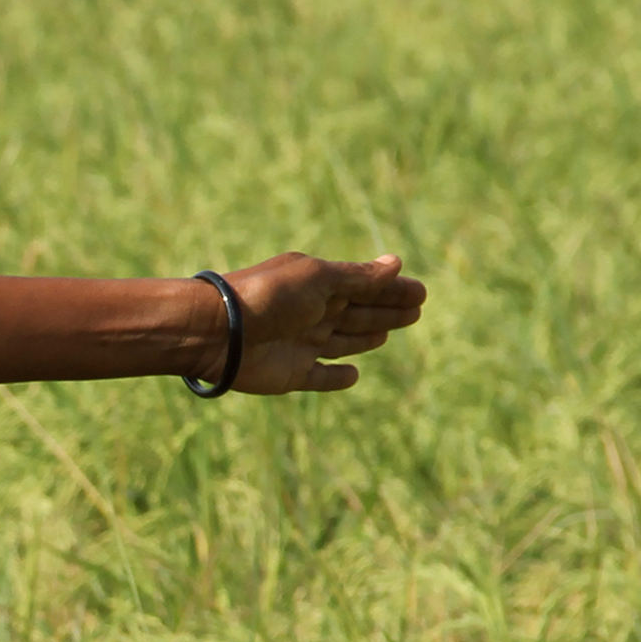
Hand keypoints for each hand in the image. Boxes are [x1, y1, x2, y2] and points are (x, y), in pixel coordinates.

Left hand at [213, 252, 426, 394]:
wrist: (219, 333)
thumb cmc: (269, 296)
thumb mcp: (318, 278)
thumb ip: (357, 277)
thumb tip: (396, 263)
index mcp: (316, 284)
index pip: (363, 285)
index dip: (392, 289)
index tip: (421, 292)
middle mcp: (310, 312)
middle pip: (357, 312)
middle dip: (385, 310)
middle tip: (416, 310)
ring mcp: (301, 344)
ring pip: (342, 341)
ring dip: (365, 336)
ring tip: (386, 333)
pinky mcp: (290, 374)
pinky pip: (319, 377)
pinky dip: (336, 378)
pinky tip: (353, 375)